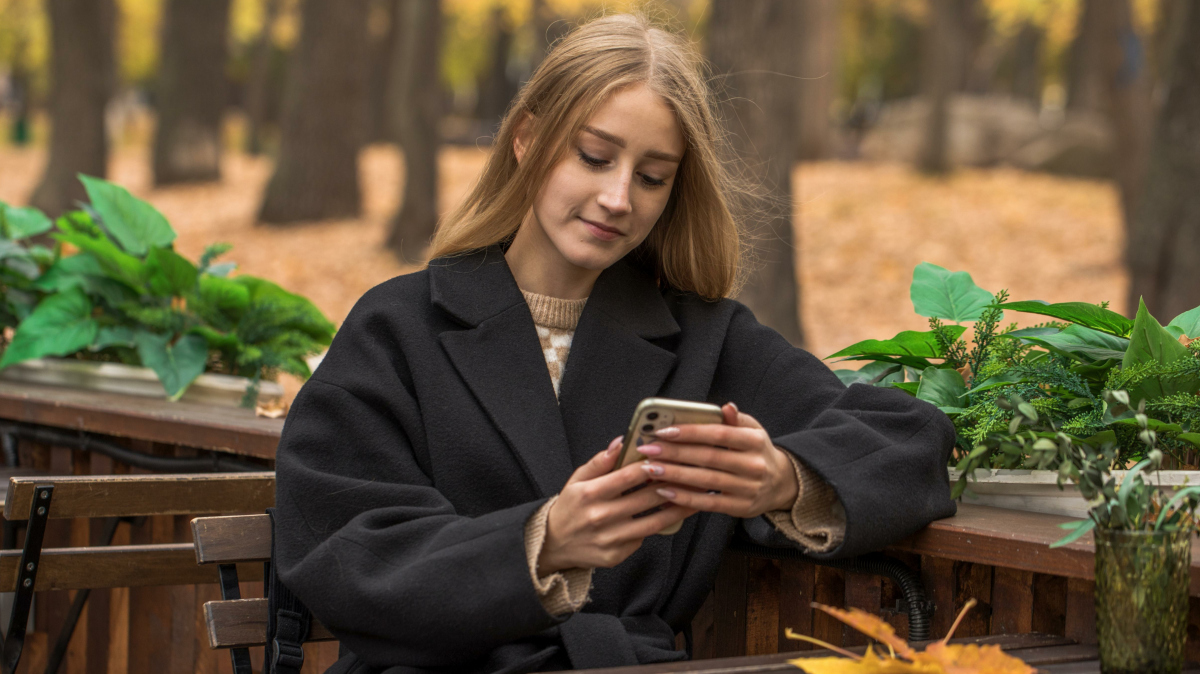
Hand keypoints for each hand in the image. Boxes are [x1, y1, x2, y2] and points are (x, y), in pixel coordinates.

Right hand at [539, 437, 697, 574]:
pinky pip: (643, 538)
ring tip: (694, 497)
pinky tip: (671, 516)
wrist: (553, 544)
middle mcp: (600, 517)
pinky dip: (657, 527)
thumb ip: (599, 461)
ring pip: (654, 522)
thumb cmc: (570, 507)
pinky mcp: (616, 556)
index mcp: (589, 494)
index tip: (670, 458)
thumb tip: (621, 442)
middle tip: (693, 476)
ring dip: (677, 509)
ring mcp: (609, 539)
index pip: (628, 476)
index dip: (652, 465)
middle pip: (646, 498)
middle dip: (672, 485)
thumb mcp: (577, 480)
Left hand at [637, 403, 798, 517]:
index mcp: (755, 441)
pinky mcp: (740, 508)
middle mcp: (753, 465)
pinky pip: (708, 503)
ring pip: (705, 480)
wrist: (782, 484)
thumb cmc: (758, 452)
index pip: (718, 434)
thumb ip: (736, 420)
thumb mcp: (754, 431)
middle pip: (708, 457)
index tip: (663, 431)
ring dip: (674, 475)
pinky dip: (685, 497)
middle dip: (674, 453)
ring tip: (650, 469)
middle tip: (648, 450)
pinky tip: (664, 491)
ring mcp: (747, 488)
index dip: (690, 432)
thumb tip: (725, 406)